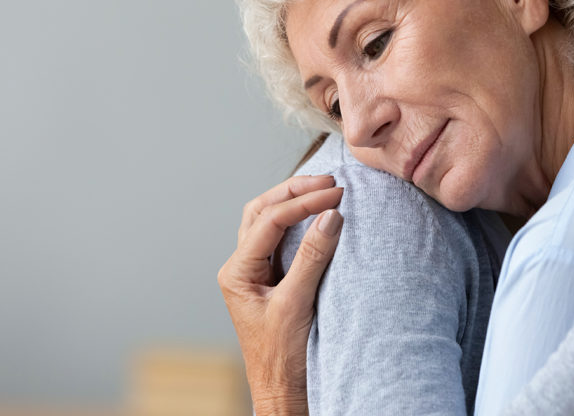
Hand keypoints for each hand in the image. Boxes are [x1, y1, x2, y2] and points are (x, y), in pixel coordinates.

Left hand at [217, 174, 343, 415]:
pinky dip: (298, 220)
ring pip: (268, 220)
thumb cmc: (282, 358)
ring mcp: (255, 272)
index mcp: (237, 272)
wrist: (282, 392)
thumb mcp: (297, 304)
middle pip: (262, 211)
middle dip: (294, 192)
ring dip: (293, 200)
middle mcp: (241, 267)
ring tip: (324, 189)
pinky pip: (281, 237)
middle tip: (329, 182)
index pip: (270, 221)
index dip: (304, 204)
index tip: (337, 195)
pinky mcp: (272, 279)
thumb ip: (312, 258)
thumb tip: (331, 215)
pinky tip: (318, 213)